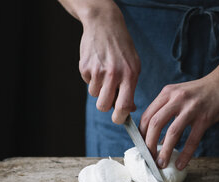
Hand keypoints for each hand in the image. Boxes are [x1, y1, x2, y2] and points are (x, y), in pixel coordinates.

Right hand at [79, 5, 140, 123]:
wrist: (105, 25)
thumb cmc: (123, 49)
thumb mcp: (134, 66)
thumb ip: (131, 88)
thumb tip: (128, 110)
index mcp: (129, 75)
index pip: (123, 106)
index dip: (120, 118)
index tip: (119, 120)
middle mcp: (113, 74)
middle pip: (104, 105)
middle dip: (106, 107)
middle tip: (110, 101)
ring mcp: (97, 70)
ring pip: (95, 95)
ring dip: (99, 90)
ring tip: (105, 75)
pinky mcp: (84, 67)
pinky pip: (88, 83)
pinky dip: (92, 79)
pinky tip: (98, 66)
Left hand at [139, 71, 218, 169]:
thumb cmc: (204, 91)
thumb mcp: (181, 95)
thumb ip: (169, 112)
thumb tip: (159, 138)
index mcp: (168, 92)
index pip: (148, 115)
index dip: (141, 134)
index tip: (142, 146)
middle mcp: (177, 98)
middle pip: (155, 124)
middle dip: (149, 144)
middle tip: (149, 158)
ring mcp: (191, 108)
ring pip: (172, 133)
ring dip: (164, 152)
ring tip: (161, 164)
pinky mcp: (205, 118)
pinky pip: (192, 140)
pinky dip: (185, 154)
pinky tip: (181, 164)